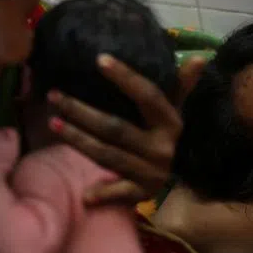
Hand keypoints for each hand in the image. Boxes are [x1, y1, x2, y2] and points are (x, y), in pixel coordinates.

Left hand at [49, 55, 206, 204]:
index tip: (99, 60)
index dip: (125, 78)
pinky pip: (121, 192)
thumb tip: (200, 58)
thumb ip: (181, 85)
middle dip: (81, 111)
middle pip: (116, 127)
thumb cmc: (166, 136)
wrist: (181, 179)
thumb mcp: (174, 110)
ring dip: (78, 140)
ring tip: (52, 123)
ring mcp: (152, 171)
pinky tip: (85, 194)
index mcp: (170, 123)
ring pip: (108, 154)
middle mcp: (162, 147)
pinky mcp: (143, 193)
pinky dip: (105, 193)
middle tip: (54, 96)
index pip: (147, 96)